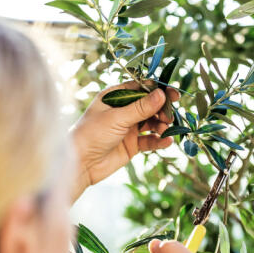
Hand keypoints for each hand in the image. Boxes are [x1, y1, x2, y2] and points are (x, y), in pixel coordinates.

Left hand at [69, 81, 180, 199]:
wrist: (80, 164)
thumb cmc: (92, 134)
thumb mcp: (117, 118)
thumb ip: (141, 108)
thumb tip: (162, 94)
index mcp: (115, 96)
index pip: (142, 88)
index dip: (158, 90)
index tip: (173, 95)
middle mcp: (123, 110)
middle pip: (150, 105)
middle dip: (162, 110)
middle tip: (169, 116)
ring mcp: (128, 127)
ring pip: (152, 122)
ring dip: (162, 125)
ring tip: (165, 130)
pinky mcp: (132, 144)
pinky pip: (150, 140)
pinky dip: (159, 140)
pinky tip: (166, 142)